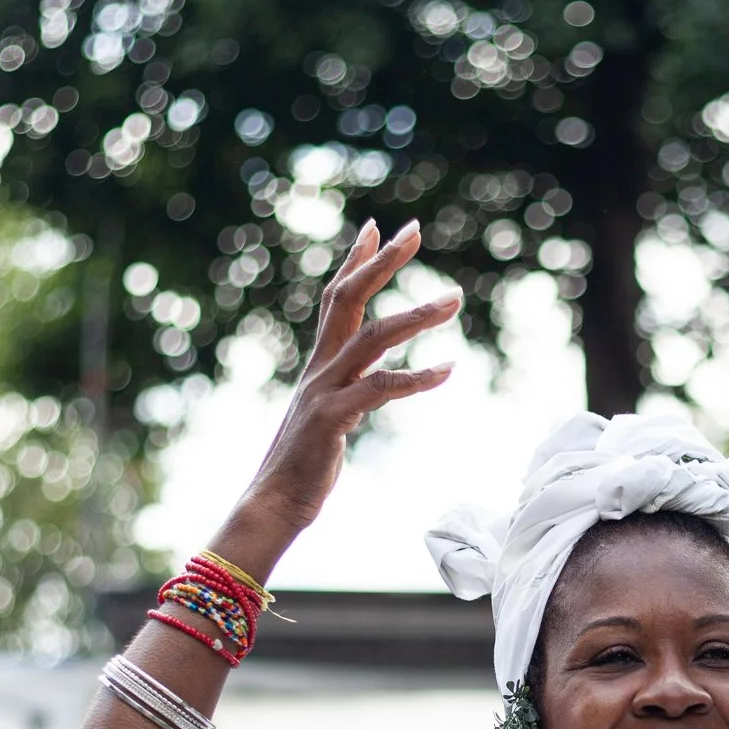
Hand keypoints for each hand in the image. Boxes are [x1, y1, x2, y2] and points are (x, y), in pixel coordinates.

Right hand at [239, 220, 457, 538]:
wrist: (273, 502)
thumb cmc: (304, 465)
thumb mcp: (327, 416)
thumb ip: (345, 391)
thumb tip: (364, 383)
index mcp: (319, 364)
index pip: (335, 298)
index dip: (354, 260)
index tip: (375, 226)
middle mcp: (320, 367)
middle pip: (348, 298)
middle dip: (382, 261)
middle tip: (415, 230)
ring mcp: (324, 390)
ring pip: (372, 336)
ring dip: (415, 314)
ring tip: (454, 299)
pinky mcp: (333, 418)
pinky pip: (381, 388)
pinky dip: (418, 377)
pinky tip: (448, 370)